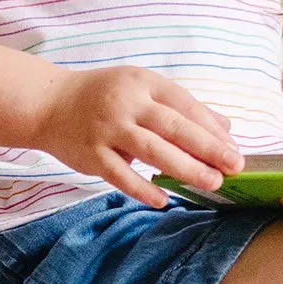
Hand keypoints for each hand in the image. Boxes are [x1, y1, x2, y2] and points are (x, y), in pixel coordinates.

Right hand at [31, 65, 242, 207]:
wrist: (47, 103)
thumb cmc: (103, 97)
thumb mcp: (142, 89)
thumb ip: (181, 107)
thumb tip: (225, 127)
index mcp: (143, 84)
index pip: (185, 105)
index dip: (211, 128)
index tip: (234, 148)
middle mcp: (126, 104)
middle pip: (174, 127)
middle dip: (207, 148)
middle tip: (234, 166)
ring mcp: (107, 129)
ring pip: (152, 150)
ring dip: (185, 168)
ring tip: (211, 182)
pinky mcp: (91, 154)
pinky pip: (121, 175)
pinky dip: (143, 188)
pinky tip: (164, 199)